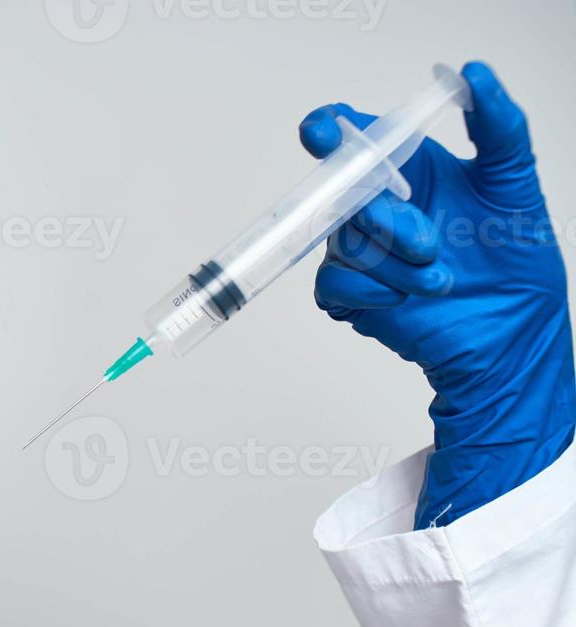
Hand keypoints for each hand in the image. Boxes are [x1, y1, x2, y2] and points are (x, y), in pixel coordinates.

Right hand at [299, 61, 574, 527]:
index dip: (331, 129)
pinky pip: (335, 283)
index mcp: (410, 171)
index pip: (356, 138)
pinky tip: (407, 300)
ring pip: (345, 244)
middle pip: (344, 195)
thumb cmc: (515, 261)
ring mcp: (361, 251)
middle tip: (432, 242)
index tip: (326, 131)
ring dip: (395, 266)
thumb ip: (499, 125)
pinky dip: (374, 292)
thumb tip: (475, 75)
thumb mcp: (515, 182)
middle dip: (387, 219)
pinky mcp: (351, 294)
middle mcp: (379, 207)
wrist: (511, 334)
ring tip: (440, 281)